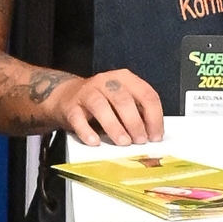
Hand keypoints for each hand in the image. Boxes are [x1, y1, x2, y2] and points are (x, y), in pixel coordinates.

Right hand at [47, 68, 163, 146]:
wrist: (66, 96)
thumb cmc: (102, 102)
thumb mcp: (122, 102)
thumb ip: (138, 113)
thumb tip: (152, 134)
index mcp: (125, 78)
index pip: (146, 94)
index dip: (154, 117)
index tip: (156, 136)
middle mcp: (106, 81)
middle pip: (124, 100)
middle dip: (135, 122)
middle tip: (140, 141)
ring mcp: (87, 92)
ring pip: (101, 106)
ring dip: (115, 126)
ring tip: (123, 142)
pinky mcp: (70, 105)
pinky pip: (78, 118)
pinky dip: (87, 131)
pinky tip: (95, 142)